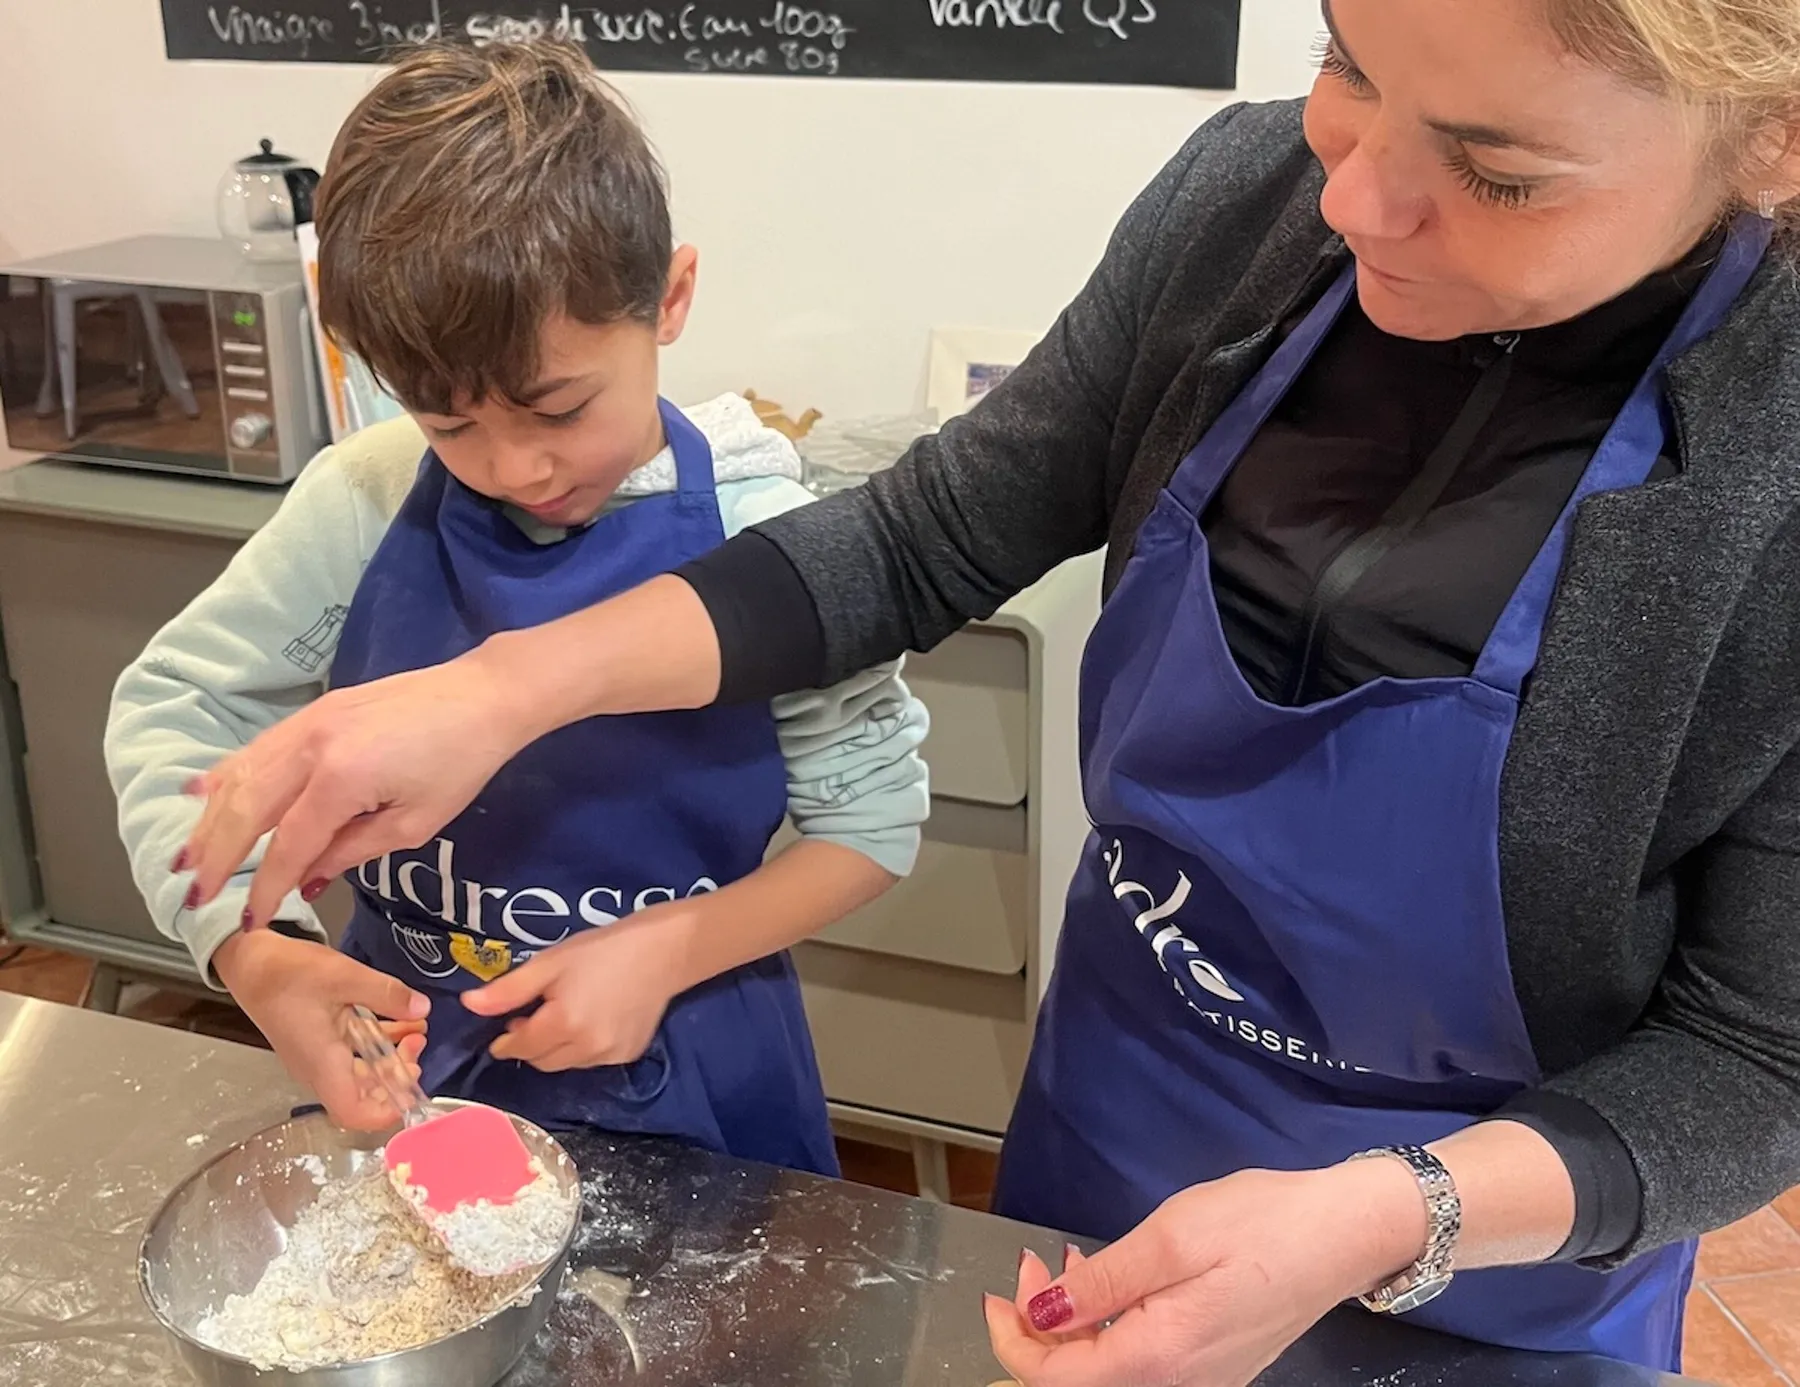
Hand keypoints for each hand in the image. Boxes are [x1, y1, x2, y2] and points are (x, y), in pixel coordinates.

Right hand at [180, 646, 538, 929]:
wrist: (483, 696)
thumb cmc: (460, 764)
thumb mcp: (415, 823)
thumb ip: (353, 850)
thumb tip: (307, 880)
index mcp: (341, 780)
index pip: (289, 845)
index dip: (266, 887)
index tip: (248, 921)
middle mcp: (312, 747)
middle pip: (248, 808)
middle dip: (218, 856)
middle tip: (194, 896)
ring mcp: (309, 723)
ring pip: (243, 775)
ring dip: (211, 818)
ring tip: (188, 856)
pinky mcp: (314, 712)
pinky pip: (258, 749)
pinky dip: (227, 774)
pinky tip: (202, 794)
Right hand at [215, 930, 431, 1129]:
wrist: (251, 963)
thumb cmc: (288, 973)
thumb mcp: (344, 976)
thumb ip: (386, 995)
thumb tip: (423, 1009)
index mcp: (322, 1064)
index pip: (353, 1113)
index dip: (387, 1112)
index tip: (414, 1085)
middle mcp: (318, 1070)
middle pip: (364, 1096)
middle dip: (398, 1077)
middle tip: (417, 1043)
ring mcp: (318, 1059)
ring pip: (362, 1075)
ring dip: (392, 1059)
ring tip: (416, 1030)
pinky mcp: (320, 1044)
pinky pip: (353, 1056)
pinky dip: (378, 1044)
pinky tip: (400, 1022)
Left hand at [462, 916, 689, 1070]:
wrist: (664, 951)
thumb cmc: (602, 949)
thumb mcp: (550, 962)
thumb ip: (508, 989)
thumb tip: (469, 1005)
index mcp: (563, 1023)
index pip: (520, 1046)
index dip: (506, 1038)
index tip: (506, 1025)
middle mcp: (586, 1048)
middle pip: (541, 1061)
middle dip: (530, 1043)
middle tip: (535, 1013)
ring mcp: (610, 1056)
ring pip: (565, 1064)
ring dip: (555, 1048)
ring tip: (564, 1014)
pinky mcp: (627, 1055)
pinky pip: (591, 1061)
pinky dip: (582, 1048)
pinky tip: (591, 1020)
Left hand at [983, 1162, 1427, 1386]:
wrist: (1348, 1233)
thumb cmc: (1264, 1223)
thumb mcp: (1171, 1237)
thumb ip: (1100, 1284)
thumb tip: (1040, 1315)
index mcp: (1160, 1357)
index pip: (1056, 1379)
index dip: (1013, 1340)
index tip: (998, 1290)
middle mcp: (1180, 1384)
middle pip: (1080, 1382)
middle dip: (1041, 1329)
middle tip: (1033, 1265)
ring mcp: (1203, 1380)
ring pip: (1111, 1373)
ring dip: (1075, 1327)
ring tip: (1066, 1264)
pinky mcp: (1217, 1366)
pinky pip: (1144, 1363)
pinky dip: (1112, 1327)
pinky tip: (1112, 1282)